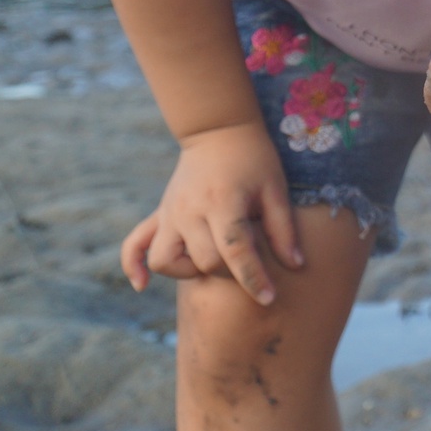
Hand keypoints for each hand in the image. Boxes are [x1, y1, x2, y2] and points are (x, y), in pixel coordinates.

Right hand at [119, 121, 302, 304]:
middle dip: (229, 272)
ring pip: (166, 261)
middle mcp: (190, 210)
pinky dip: (133, 267)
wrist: (219, 131)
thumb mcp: (275, 189)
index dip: (253, 278)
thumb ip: (283, 229)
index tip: (269, 298)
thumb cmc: (254, 160)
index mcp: (223, 201)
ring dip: (188, 271)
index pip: (235, 251)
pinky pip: (134, 246)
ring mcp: (170, 213)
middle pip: (204, 261)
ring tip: (211, 259)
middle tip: (247, 261)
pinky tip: (142, 286)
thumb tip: (296, 265)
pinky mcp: (158, 214)